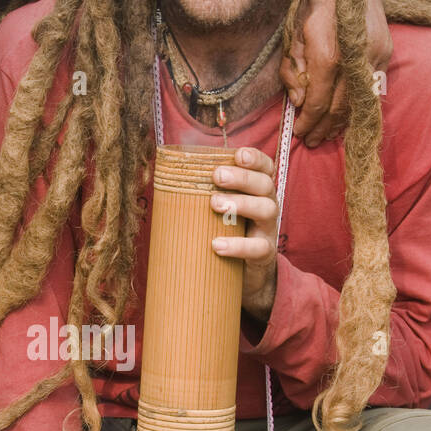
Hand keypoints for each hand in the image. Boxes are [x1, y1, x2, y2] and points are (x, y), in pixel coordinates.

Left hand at [211, 148, 278, 321]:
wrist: (245, 275)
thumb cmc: (226, 232)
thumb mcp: (219, 210)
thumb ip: (203, 194)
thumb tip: (163, 177)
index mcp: (256, 191)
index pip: (264, 168)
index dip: (255, 159)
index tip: (238, 155)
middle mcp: (267, 205)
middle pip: (264, 184)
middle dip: (241, 177)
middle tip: (216, 176)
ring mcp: (267, 229)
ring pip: (266, 209)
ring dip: (241, 204)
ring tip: (215, 204)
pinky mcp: (264, 253)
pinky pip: (258, 247)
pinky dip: (238, 245)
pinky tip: (217, 245)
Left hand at [280, 0, 391, 145]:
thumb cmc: (314, 0)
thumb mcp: (292, 33)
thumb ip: (292, 70)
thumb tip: (299, 102)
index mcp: (327, 55)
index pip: (317, 102)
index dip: (307, 122)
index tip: (298, 133)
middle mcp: (354, 59)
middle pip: (338, 108)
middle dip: (323, 128)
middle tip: (311, 141)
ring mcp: (373, 56)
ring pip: (357, 102)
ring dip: (341, 123)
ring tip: (326, 135)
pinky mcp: (385, 52)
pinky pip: (370, 89)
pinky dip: (356, 106)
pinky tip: (345, 116)